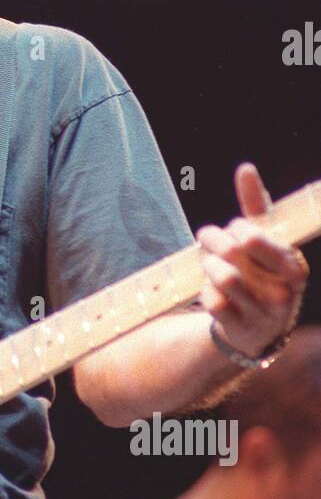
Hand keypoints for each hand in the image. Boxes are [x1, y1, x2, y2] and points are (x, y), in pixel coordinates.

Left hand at [196, 163, 308, 359]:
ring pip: (222, 277)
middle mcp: (283, 292)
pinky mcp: (240, 330)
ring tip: (209, 263)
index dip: (236, 228)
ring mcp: (262, 314)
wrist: (258, 329)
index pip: (252, 236)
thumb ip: (257, 206)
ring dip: (207, 265)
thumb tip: (245, 168)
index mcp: (293, 267)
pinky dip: (205, 291)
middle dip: (213, 240)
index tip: (235, 230)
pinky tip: (212, 291)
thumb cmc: (261, 271)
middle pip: (233, 252)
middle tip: (207, 239)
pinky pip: (211, 301)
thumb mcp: (265, 241)